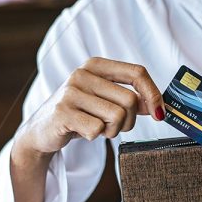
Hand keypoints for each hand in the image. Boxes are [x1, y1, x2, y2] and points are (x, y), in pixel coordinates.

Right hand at [15, 57, 164, 157]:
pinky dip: (96, 136)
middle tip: (113, 127)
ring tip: (96, 128)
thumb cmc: (79, 113)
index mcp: (96, 65)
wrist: (42, 130)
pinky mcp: (62, 112)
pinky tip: (82, 131)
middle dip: (129, 121)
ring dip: (112, 131)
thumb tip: (159, 106)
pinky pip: (98, 129)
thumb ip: (131, 99)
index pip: (137, 72)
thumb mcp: (104, 100)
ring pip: (117, 116)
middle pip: (130, 100)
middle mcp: (82, 74)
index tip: (159, 113)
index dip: (153, 94)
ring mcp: (70, 92)